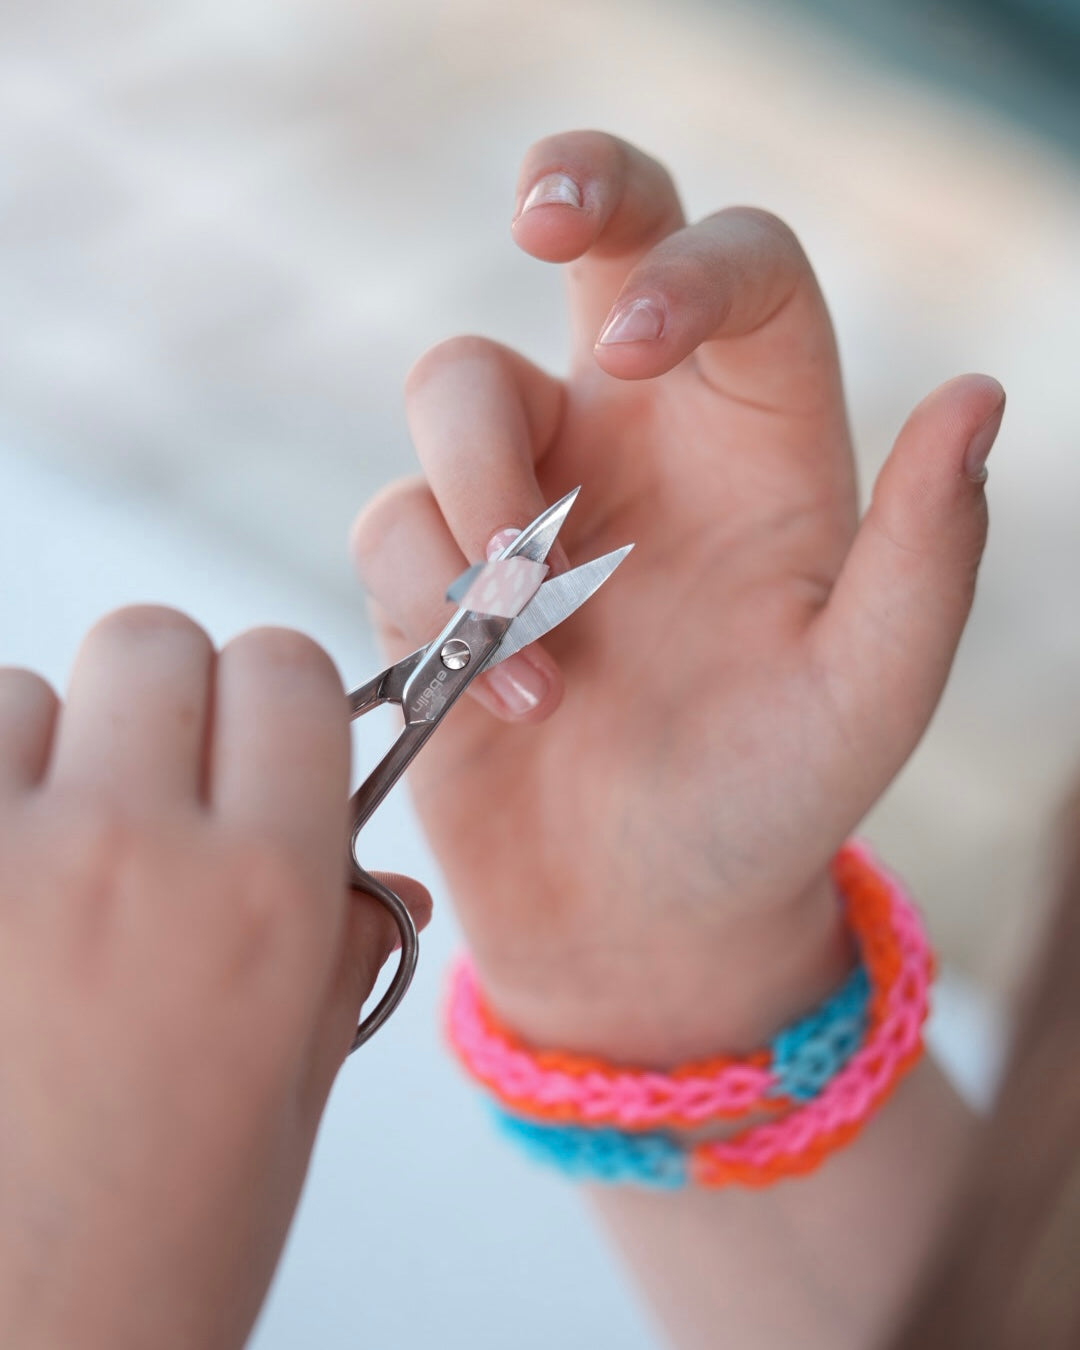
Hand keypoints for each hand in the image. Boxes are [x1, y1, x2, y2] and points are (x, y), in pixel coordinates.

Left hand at [0, 608, 429, 1349]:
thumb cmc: (152, 1248)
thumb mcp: (290, 1091)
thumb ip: (337, 949)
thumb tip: (384, 875)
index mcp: (264, 899)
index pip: (287, 670)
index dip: (279, 697)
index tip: (264, 738)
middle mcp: (131, 854)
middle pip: (156, 639)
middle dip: (170, 695)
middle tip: (159, 781)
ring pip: (25, 690)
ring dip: (46, 748)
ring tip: (48, 858)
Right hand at [351, 131, 1003, 1066]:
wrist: (646, 920)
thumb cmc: (769, 808)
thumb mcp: (868, 697)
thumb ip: (929, 557)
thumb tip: (979, 393)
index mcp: (760, 447)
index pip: (744, 272)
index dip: (692, 264)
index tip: (639, 348)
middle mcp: (640, 446)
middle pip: (604, 238)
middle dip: (571, 184)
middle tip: (540, 213)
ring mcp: (530, 503)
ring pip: (457, 385)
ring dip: (479, 496)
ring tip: (530, 640)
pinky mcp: (437, 577)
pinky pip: (397, 524)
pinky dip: (433, 604)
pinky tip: (505, 709)